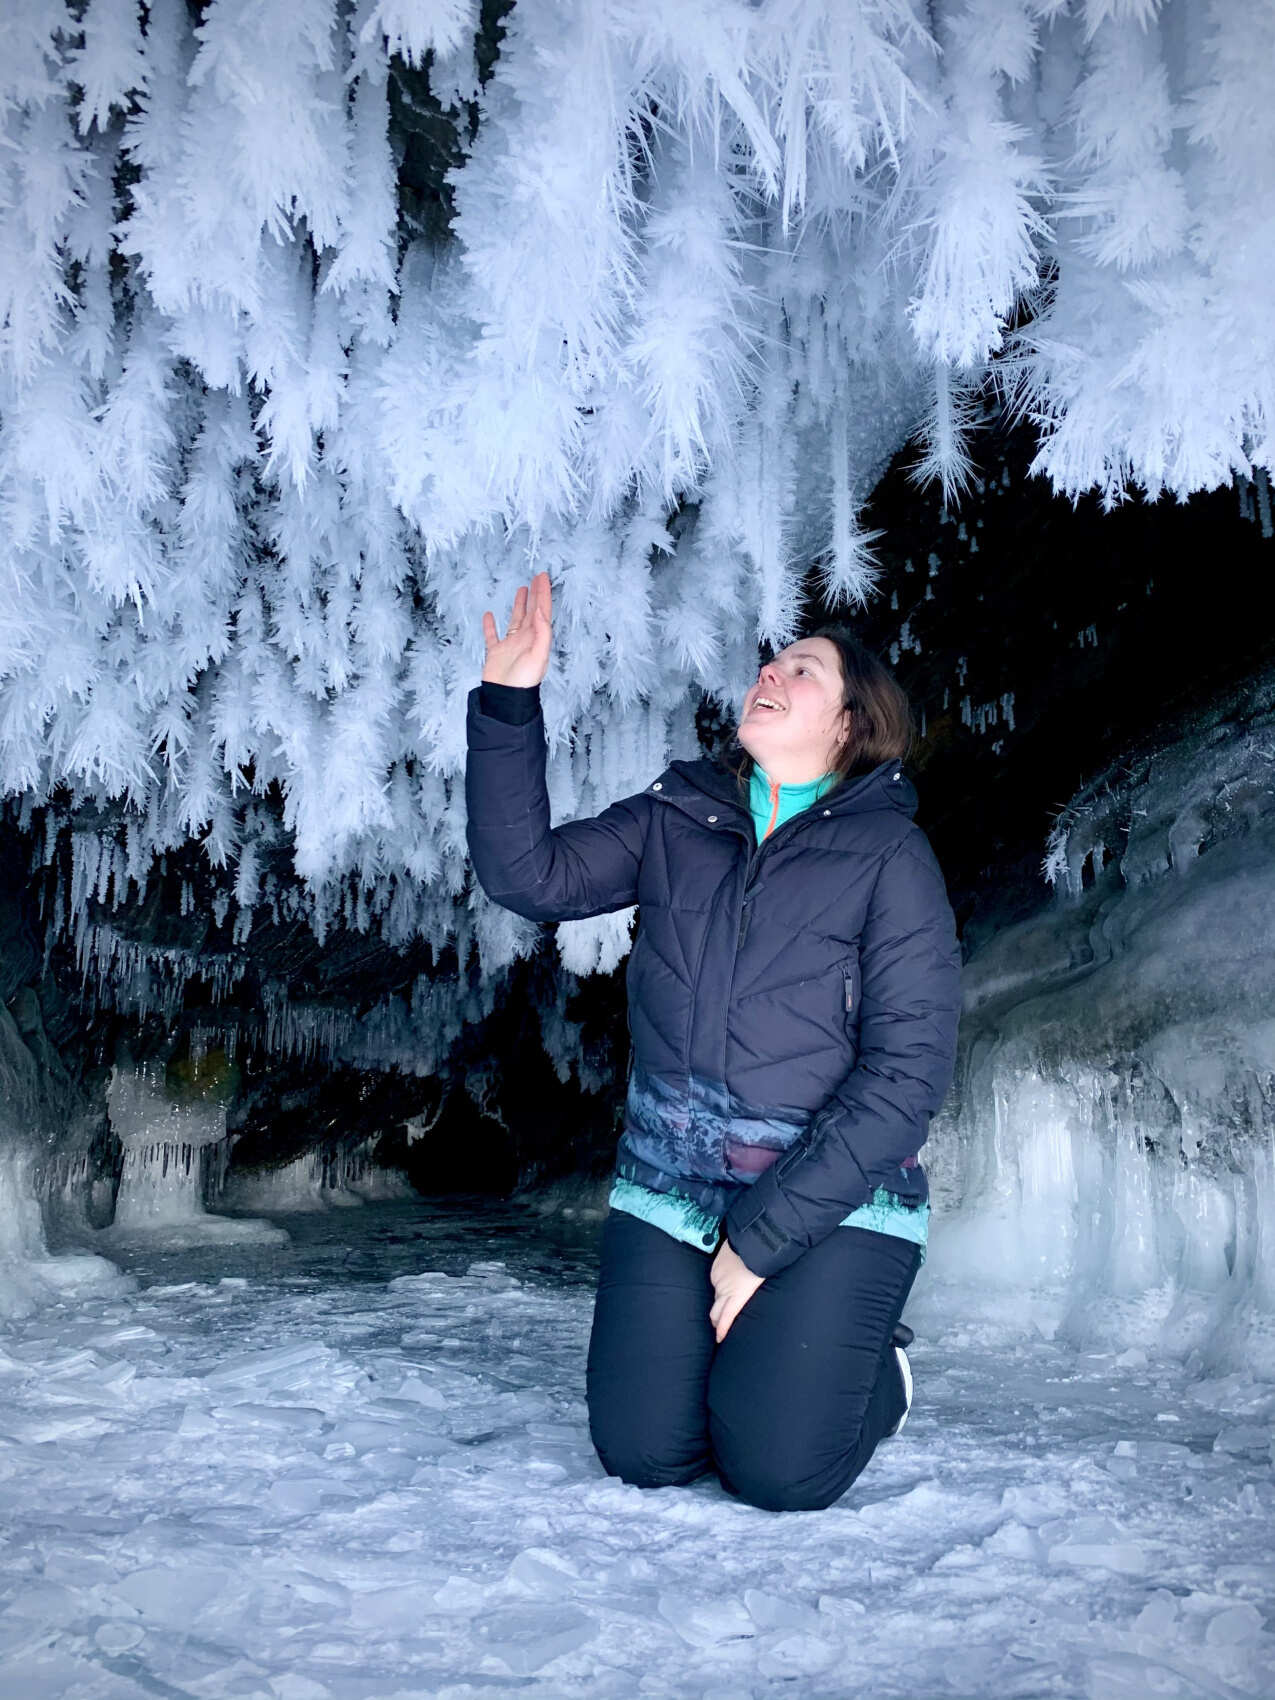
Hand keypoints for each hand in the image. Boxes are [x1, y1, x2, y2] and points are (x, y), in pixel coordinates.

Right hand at [481, 570, 551, 686]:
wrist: (506, 698)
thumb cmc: (524, 681)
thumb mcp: (538, 656)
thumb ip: (542, 633)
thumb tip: (540, 611)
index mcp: (537, 639)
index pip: (542, 611)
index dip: (543, 593)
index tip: (543, 577)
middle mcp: (525, 639)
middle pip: (531, 611)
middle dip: (535, 594)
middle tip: (537, 577)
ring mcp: (510, 645)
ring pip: (515, 619)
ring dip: (519, 605)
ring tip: (521, 589)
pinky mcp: (496, 652)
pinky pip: (492, 635)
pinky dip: (490, 625)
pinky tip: (489, 615)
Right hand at [709, 1240, 764, 1343]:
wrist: (752, 1241)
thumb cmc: (762, 1264)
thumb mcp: (758, 1284)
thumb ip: (748, 1295)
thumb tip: (744, 1299)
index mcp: (738, 1295)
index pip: (726, 1318)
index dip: (721, 1330)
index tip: (719, 1338)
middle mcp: (725, 1289)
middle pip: (715, 1311)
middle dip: (716, 1320)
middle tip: (719, 1325)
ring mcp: (718, 1278)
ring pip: (716, 1295)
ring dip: (719, 1300)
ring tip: (726, 1300)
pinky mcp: (715, 1267)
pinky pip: (715, 1281)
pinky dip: (719, 1285)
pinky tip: (727, 1281)